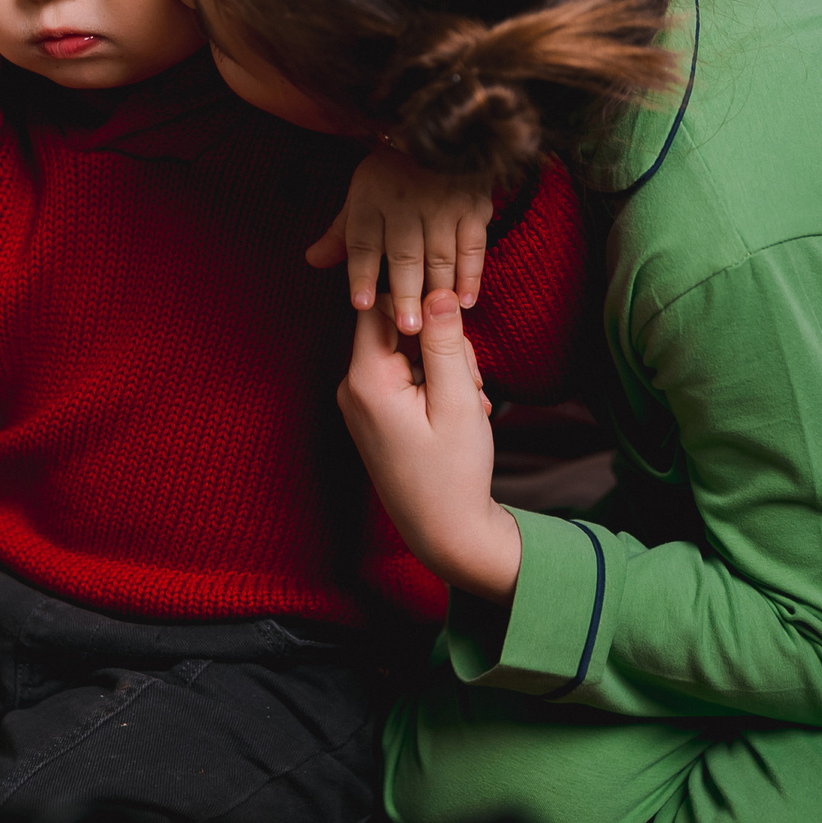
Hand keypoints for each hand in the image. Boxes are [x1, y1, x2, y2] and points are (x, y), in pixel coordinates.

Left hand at [309, 146, 494, 331]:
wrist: (439, 131)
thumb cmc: (392, 173)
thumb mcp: (360, 194)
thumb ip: (340, 233)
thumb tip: (311, 260)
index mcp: (371, 201)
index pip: (363, 242)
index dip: (361, 273)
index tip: (360, 303)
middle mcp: (405, 204)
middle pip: (404, 255)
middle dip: (404, 292)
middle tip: (405, 327)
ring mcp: (442, 205)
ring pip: (439, 255)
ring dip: (436, 291)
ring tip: (431, 323)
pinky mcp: (473, 207)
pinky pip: (472, 246)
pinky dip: (471, 275)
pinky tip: (465, 301)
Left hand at [337, 291, 519, 603]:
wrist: (446, 533)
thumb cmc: (453, 472)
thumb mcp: (457, 400)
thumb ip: (445, 342)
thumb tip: (437, 290)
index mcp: (366, 379)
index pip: (382, 305)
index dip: (422, 307)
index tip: (455, 333)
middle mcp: (353, 386)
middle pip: (398, 328)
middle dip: (441, 344)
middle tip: (468, 384)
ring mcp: (361, 401)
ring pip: (408, 352)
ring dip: (445, 368)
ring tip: (467, 404)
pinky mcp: (375, 413)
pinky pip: (406, 377)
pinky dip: (437, 387)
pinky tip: (458, 414)